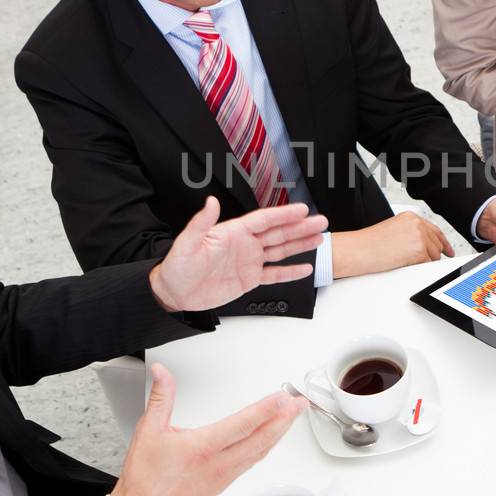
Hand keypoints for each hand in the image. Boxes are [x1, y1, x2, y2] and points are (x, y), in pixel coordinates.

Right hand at [108, 364, 307, 495]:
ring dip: (278, 433)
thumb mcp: (148, 430)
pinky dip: (265, 448)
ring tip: (291, 417)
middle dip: (284, 420)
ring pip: (259, 452)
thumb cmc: (145, 480)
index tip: (282, 397)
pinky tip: (269, 441)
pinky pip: (251, 463)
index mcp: (203, 448)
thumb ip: (160, 397)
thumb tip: (161, 372)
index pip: (243, 424)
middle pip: (261, 439)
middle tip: (300, 404)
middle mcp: (219, 463)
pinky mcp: (223, 484)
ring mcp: (224, 476)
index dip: (266, 409)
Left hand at [149, 196, 326, 312]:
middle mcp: (245, 244)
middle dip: (300, 227)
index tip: (302, 210)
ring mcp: (249, 261)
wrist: (174, 293)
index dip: (284, 214)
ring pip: (280, 251)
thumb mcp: (187, 243)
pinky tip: (305, 267)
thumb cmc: (177, 267)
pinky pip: (274, 274)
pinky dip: (290, 272)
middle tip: (320, 221)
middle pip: (278, 233)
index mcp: (233, 232)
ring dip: (300, 244)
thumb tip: (210, 202)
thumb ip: (201, 222)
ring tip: (319, 238)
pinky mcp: (249, 279)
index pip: (264, 220)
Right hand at [332, 211, 453, 278]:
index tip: (448, 251)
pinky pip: (428, 264)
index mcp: (411, 217)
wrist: (359, 250)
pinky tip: (406, 265)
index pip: (435, 230)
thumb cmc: (370, 244)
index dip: (443, 242)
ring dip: (424, 263)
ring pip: (434, 256)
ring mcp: (420, 236)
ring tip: (406, 263)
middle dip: (434, 255)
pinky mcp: (419, 250)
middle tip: (426, 263)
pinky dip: (420, 268)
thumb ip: (410, 234)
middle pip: (437, 244)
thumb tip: (424, 246)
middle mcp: (417, 224)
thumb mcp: (393, 231)